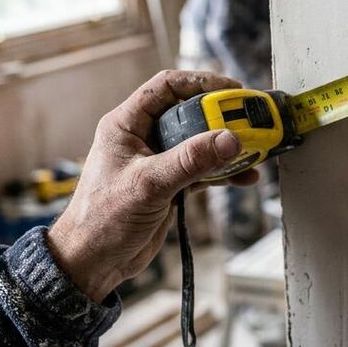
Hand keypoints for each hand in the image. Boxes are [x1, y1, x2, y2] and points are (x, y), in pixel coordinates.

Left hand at [47, 70, 259, 301]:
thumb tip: (229, 139)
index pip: (167, 87)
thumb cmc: (101, 220)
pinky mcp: (169, 184)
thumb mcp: (147, 185)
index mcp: (126, 125)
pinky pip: (203, 169)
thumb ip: (190, 161)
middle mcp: (143, 137)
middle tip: (252, 121)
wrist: (92, 263)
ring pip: (200, 142)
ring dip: (227, 146)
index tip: (232, 91)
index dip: (201, 83)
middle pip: (190, 113)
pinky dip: (225, 172)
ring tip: (255, 149)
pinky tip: (245, 177)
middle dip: (223, 117)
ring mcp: (158, 161)